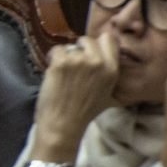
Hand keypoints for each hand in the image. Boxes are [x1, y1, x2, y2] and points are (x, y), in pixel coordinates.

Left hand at [32, 34, 119, 161]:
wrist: (63, 127)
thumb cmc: (84, 113)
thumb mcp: (109, 96)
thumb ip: (112, 77)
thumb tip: (115, 63)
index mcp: (112, 69)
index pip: (109, 39)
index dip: (98, 44)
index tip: (89, 53)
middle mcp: (98, 62)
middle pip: (87, 40)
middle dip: (79, 50)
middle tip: (73, 67)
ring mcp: (79, 61)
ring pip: (70, 46)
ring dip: (64, 57)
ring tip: (63, 75)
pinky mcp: (62, 63)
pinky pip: (56, 50)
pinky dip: (52, 59)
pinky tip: (54, 74)